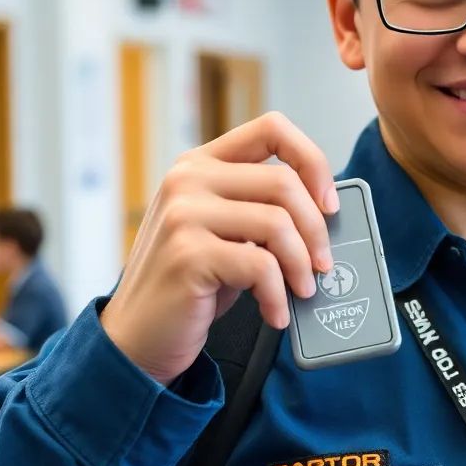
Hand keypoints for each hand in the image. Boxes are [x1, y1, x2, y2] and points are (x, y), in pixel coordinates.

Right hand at [100, 112, 337, 385]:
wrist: (136, 337)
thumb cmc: (192, 284)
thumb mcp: (225, 231)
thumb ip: (260, 208)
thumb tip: (327, 213)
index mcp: (200, 163)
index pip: (272, 128)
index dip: (312, 160)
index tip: (329, 202)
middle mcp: (187, 179)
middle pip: (284, 182)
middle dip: (316, 228)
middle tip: (323, 264)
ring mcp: (183, 214)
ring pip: (278, 223)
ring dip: (301, 265)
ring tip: (302, 291)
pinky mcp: (188, 253)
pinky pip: (261, 265)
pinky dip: (278, 295)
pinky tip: (274, 313)